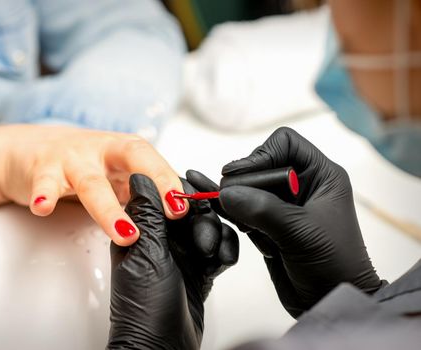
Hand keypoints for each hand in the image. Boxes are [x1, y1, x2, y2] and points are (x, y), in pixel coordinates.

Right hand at [0, 125, 186, 245]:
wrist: (30, 149)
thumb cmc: (81, 164)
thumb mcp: (116, 172)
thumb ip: (141, 190)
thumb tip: (178, 216)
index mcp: (124, 150)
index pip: (155, 161)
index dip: (171, 183)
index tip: (184, 209)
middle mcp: (102, 149)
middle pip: (133, 160)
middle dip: (155, 184)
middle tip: (172, 213)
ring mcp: (73, 157)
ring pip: (92, 183)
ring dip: (109, 210)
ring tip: (124, 233)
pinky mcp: (43, 168)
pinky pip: (44, 182)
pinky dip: (44, 194)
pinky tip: (43, 207)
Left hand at [108, 174, 238, 348]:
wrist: (161, 349)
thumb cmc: (144, 309)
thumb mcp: (146, 254)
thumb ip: (148, 214)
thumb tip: (140, 176)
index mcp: (141, 231)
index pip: (165, 196)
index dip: (183, 194)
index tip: (197, 198)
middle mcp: (161, 241)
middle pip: (191, 211)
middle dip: (204, 221)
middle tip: (203, 243)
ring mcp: (181, 256)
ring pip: (208, 228)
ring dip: (216, 238)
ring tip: (210, 256)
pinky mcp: (199, 272)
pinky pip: (218, 250)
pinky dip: (223, 253)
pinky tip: (220, 262)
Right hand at [188, 127, 383, 317]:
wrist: (330, 301)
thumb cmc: (333, 264)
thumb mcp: (300, 232)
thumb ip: (263, 209)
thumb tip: (225, 193)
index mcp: (321, 175)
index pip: (285, 143)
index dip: (261, 154)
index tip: (245, 178)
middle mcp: (300, 185)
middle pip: (260, 164)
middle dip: (243, 180)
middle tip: (227, 196)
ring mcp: (282, 205)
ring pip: (247, 187)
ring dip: (233, 197)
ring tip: (220, 206)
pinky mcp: (267, 224)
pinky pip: (242, 208)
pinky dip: (229, 211)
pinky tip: (211, 205)